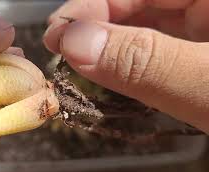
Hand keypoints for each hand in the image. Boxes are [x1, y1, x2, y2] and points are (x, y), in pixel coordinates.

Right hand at [44, 0, 208, 133]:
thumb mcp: (204, 85)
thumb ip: (142, 61)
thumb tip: (73, 43)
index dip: (89, 7)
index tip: (55, 34)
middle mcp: (205, 8)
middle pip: (137, 7)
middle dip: (95, 28)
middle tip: (61, 50)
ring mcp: (204, 32)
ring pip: (145, 30)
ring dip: (109, 49)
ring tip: (81, 66)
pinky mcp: (200, 57)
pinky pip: (158, 52)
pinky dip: (131, 65)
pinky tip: (115, 76)